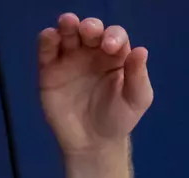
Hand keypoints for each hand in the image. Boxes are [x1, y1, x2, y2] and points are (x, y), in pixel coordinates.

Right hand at [39, 13, 152, 156]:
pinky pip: (47, 48)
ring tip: (68, 23)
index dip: (113, 35)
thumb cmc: (118, 119)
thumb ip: (138, 77)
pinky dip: (47, 39)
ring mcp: (70, 57)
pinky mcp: (50, 68)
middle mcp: (92, 51)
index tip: (110, 47)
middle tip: (88, 32)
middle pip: (90, 28)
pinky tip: (51, 37)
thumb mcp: (136, 100)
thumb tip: (142, 50)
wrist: (92, 143)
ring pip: (67, 32)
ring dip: (67, 24)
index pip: (115, 35)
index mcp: (116, 56)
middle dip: (89, 26)